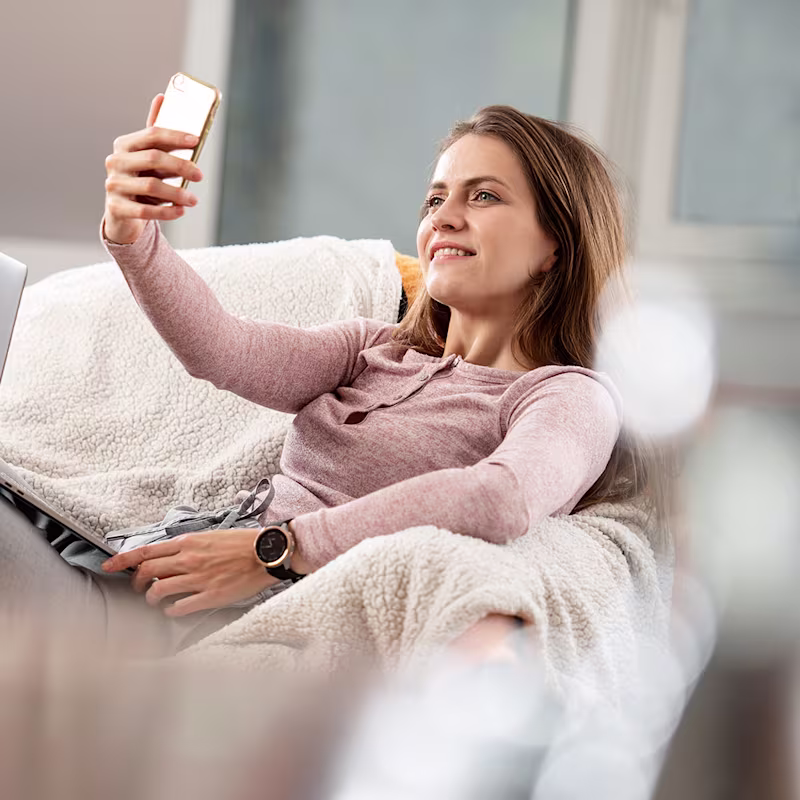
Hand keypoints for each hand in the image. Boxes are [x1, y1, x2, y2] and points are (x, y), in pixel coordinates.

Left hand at [101, 529, 277, 616]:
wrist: (267, 553)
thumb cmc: (242, 544)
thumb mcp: (211, 537)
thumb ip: (188, 547)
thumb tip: (168, 559)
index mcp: (188, 543)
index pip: (145, 551)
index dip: (122, 559)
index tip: (108, 566)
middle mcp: (189, 559)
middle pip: (146, 572)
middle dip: (136, 583)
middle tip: (139, 589)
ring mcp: (198, 579)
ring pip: (158, 591)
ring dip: (151, 599)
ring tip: (156, 601)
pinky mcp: (210, 596)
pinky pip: (179, 607)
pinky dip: (171, 611)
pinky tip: (174, 610)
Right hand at [102, 93, 203, 244]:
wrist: (122, 212)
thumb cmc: (141, 178)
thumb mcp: (147, 157)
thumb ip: (155, 133)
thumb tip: (162, 96)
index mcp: (124, 145)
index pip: (151, 134)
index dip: (175, 136)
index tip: (196, 140)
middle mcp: (115, 162)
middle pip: (153, 158)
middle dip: (181, 165)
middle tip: (200, 175)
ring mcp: (113, 185)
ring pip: (150, 186)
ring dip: (177, 193)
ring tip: (194, 200)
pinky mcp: (116, 208)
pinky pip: (145, 211)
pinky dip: (166, 212)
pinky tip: (181, 212)